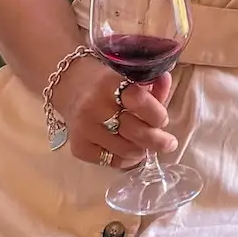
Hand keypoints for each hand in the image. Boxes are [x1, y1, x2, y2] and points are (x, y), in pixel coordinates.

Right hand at [59, 57, 177, 172]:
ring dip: (142, 151)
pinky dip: (126, 160)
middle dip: (157, 140)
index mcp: (108, 83)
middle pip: (135, 131)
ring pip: (126, 150)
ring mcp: (84, 129)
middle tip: (169, 143)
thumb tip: (167, 83)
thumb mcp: (126, 75)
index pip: (139, 100)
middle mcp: (94, 106)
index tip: (163, 120)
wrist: (69, 86)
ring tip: (146, 146)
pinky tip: (130, 152)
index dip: (156, 113)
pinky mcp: (78, 147)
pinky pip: (111, 161)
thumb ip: (150, 84)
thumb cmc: (104, 81)